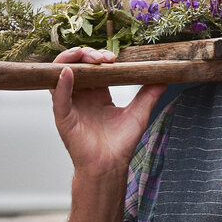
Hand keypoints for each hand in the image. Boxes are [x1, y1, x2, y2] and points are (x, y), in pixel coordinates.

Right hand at [50, 47, 164, 181]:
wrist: (110, 166)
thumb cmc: (121, 144)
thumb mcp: (139, 114)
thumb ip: (149, 95)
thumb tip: (164, 78)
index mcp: (97, 94)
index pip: (94, 67)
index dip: (100, 57)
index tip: (114, 57)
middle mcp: (82, 96)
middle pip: (77, 65)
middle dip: (88, 54)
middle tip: (103, 57)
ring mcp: (71, 105)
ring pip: (60, 74)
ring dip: (70, 60)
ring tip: (83, 55)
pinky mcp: (63, 116)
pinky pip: (57, 97)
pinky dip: (61, 83)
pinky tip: (68, 72)